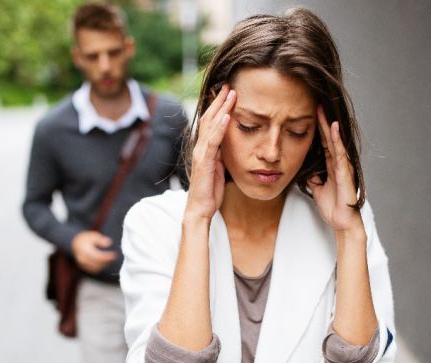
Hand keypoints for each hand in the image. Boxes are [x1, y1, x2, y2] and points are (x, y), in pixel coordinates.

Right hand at [71, 231, 117, 273]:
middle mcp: (82, 258)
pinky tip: (105, 262)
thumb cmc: (86, 239)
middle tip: (114, 257)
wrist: (76, 243)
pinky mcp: (84, 267)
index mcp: (84, 250)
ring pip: (96, 267)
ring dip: (104, 264)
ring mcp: (82, 264)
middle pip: (97, 263)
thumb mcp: (93, 235)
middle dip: (106, 261)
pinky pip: (94, 270)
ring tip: (110, 258)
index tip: (114, 255)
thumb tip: (109, 243)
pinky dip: (100, 267)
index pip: (97, 256)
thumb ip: (101, 239)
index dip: (106, 256)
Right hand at [186, 85, 235, 219]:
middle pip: (209, 118)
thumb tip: (228, 146)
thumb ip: (221, 155)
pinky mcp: (204, 162)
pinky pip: (213, 142)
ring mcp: (201, 153)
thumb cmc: (210, 192)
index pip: (211, 122)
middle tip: (229, 84)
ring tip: (231, 93)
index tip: (229, 92)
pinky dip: (219, 128)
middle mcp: (200, 147)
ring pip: (210, 125)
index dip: (219, 106)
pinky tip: (226, 116)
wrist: (200, 209)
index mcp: (205, 148)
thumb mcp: (219, 169)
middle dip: (219, 101)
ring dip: (221, 108)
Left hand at [306, 106, 363, 232]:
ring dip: (328, 125)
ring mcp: (342, 166)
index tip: (310, 114)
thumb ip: (312, 177)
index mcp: (331, 165)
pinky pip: (339, 153)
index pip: (323, 143)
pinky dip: (336, 140)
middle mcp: (338, 162)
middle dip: (322, 121)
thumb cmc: (333, 206)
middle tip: (316, 103)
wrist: (342, 222)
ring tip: (322, 109)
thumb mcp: (316, 189)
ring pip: (334, 141)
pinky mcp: (345, 172)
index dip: (317, 129)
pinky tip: (332, 128)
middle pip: (328, 137)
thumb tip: (306, 169)